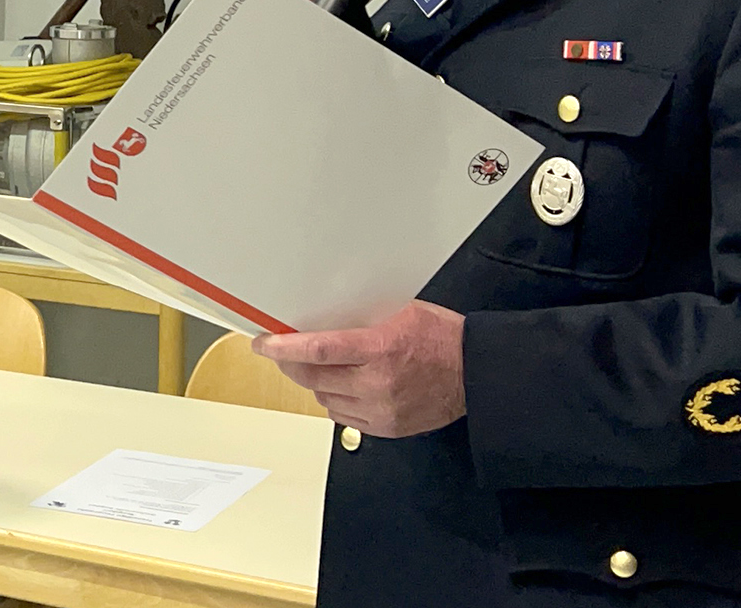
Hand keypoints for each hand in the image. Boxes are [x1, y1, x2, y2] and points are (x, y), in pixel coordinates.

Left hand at [250, 301, 466, 437]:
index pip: (318, 350)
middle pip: (313, 377)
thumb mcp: (399, 312)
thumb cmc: (440, 337)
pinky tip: (343, 386)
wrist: (477, 374)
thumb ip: (359, 319)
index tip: (263, 343)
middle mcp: (378, 383)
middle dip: (290, 364)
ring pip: (324, 398)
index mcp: (380, 349)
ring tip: (320, 367)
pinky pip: (344, 416)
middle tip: (280, 352)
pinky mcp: (387, 428)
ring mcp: (382, 410)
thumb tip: (319, 319)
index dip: (284, 348)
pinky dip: (336, 400)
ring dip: (314, 382)